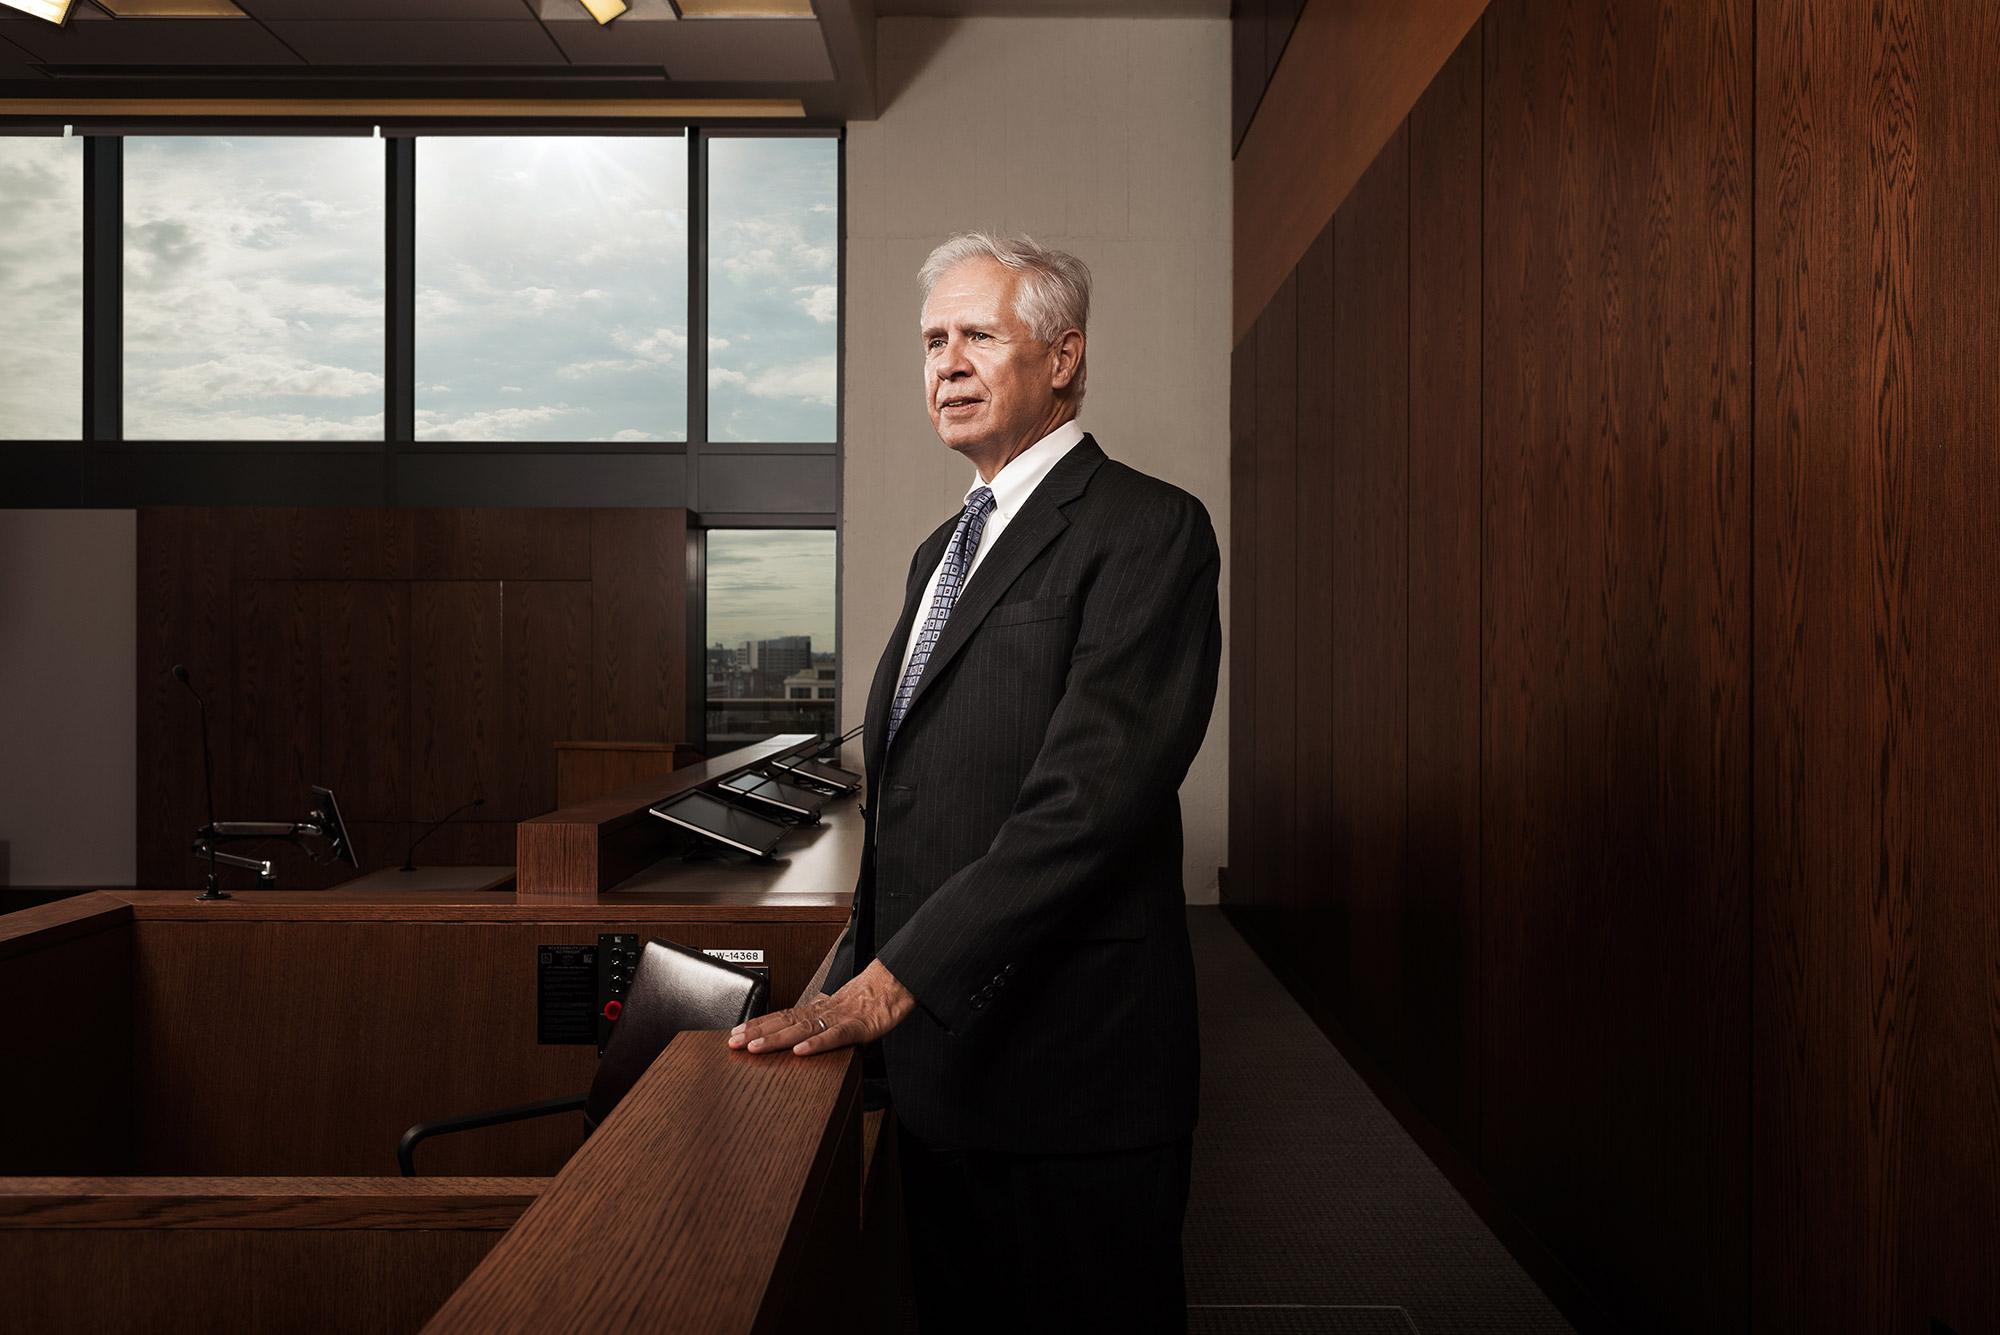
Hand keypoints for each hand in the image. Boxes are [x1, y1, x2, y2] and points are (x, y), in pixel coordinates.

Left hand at [728, 959, 916, 1055]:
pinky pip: (836, 1037)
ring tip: (756, 1047)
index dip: (758, 1024)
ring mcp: (841, 1018)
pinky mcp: (860, 1027)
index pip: (782, 1016)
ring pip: (804, 1029)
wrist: (900, 979)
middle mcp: (825, 1011)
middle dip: (757, 1032)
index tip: (735, 1032)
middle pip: (785, 1022)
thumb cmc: (875, 995)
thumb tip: (804, 1035)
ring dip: (778, 1038)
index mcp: (820, 1008)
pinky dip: (817, 1044)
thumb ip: (823, 1021)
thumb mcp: (843, 1010)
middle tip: (733, 1042)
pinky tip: (801, 1051)